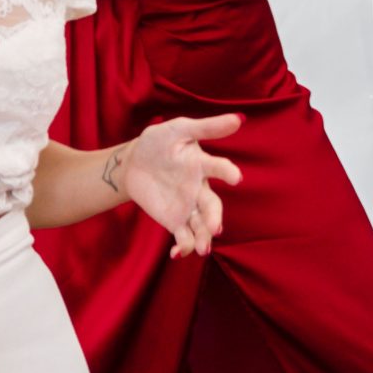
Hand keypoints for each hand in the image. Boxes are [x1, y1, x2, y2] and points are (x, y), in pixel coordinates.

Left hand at [115, 114, 241, 258]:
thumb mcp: (178, 130)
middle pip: (212, 206)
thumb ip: (207, 127)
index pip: (218, 168)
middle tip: (214, 228)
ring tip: (202, 249)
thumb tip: (239, 118)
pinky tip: (176, 253)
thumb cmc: (158, 142)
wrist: (132, 163)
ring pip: (201, 226)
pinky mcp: (175, 220)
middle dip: (214, 218)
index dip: (227, 172)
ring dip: (203, 238)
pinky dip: (183, 247)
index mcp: (202, 165)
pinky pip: (183, 237)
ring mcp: (188, 207)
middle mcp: (200, 189)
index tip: (236, 178)